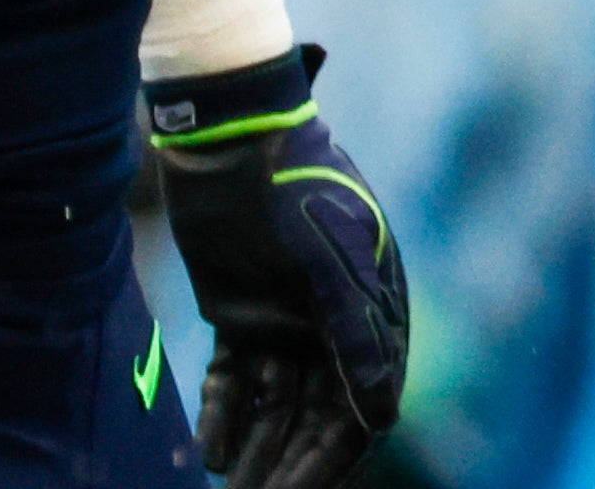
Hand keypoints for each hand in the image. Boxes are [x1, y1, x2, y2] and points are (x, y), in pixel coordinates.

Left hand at [151, 48, 407, 488]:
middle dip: (291, 462)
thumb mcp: (330, 262)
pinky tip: (211, 450)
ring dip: (257, 446)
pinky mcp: (237, 312)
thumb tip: (384, 418)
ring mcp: (283, 319)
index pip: (362, 403)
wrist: (231, 138)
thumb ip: (354, 337)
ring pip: (273, 403)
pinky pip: (233, 379)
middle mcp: (330, 322)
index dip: (337, 456)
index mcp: (370, 310)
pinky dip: (223, 414)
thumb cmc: (295, 188)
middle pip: (316, 413)